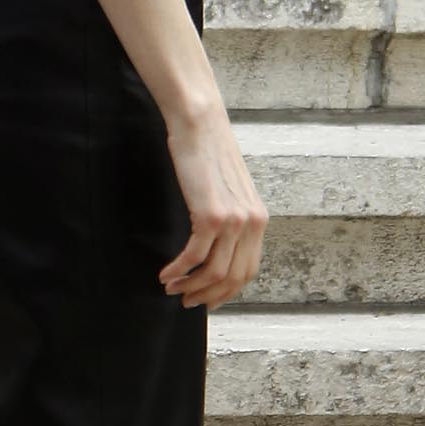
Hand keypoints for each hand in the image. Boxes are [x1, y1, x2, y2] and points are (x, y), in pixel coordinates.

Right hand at [159, 104, 267, 311]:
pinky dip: (179, 270)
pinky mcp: (212, 215)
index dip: (226, 292)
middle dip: (207, 296)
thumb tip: (214, 247)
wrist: (201, 124)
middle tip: (185, 301)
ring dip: (190, 286)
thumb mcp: (228, 191)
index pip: (248, 271)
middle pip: (234, 278)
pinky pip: (195, 256)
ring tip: (171, 289)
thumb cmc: (208, 153)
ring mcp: (234, 220)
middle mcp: (252, 223)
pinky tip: (165, 274)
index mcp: (259, 219)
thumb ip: (229, 218)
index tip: (206, 299)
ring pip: (214, 272)